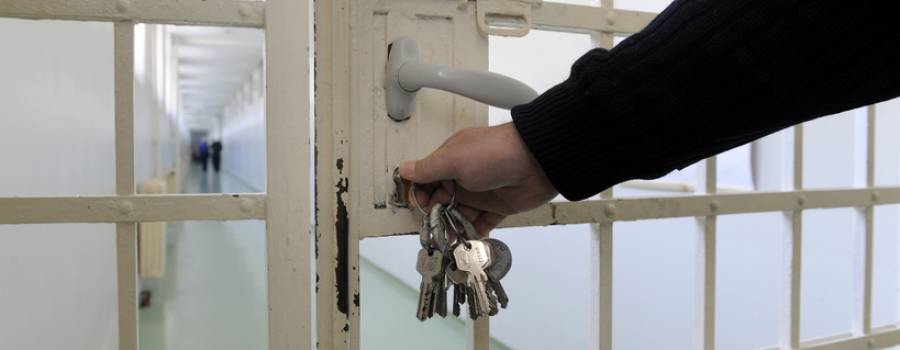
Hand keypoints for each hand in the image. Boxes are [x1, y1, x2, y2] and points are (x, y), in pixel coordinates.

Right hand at [399, 122, 556, 234]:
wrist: (537, 161)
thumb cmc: (491, 155)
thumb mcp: (453, 159)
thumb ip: (428, 169)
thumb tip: (403, 169)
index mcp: (451, 160)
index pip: (428, 179)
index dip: (422, 194)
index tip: (421, 207)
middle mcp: (464, 176)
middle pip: (442, 200)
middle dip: (436, 215)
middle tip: (434, 229)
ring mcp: (481, 193)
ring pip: (460, 214)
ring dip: (453, 227)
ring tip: (449, 241)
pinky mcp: (498, 207)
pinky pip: (481, 223)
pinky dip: (473, 232)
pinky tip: (466, 242)